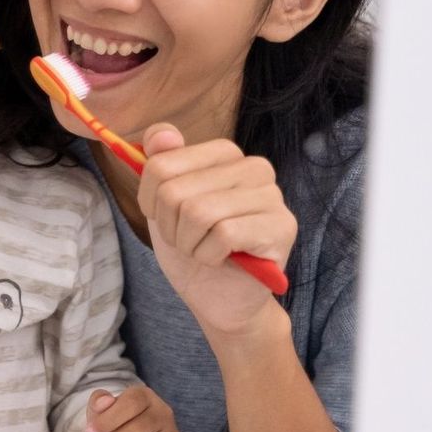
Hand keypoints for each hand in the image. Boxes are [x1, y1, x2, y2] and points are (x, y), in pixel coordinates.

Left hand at [138, 124, 297, 336]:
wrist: (220, 298)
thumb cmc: (194, 247)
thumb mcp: (164, 205)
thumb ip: (161, 165)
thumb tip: (162, 133)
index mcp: (225, 154)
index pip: (161, 164)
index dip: (150, 200)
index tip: (164, 216)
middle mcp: (254, 167)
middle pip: (175, 190)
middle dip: (170, 226)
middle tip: (189, 240)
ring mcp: (272, 195)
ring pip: (198, 212)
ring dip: (189, 243)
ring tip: (203, 249)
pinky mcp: (281, 226)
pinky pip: (222, 235)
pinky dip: (208, 256)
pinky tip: (221, 260)